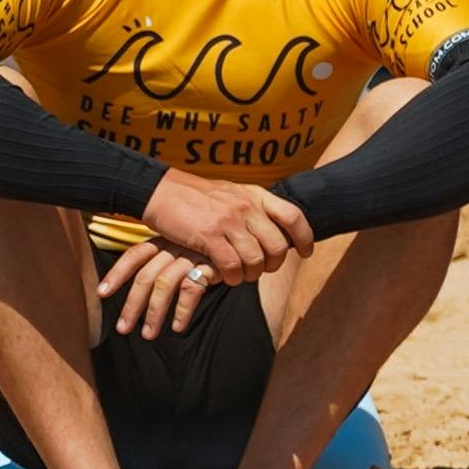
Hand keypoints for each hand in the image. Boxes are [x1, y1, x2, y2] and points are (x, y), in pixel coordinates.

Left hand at [99, 238, 223, 339]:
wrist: (247, 238)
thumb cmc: (213, 247)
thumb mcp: (186, 247)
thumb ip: (167, 261)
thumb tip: (144, 287)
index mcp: (165, 241)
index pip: (135, 255)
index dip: (117, 273)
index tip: (101, 293)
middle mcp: (174, 246)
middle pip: (145, 277)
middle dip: (132, 305)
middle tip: (123, 328)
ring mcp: (191, 256)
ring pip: (164, 285)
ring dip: (154, 313)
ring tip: (148, 335)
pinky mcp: (209, 266)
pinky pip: (190, 291)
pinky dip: (182, 311)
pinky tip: (178, 327)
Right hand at [137, 168, 311, 284]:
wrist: (162, 191)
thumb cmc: (199, 197)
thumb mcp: (234, 193)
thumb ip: (255, 208)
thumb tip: (276, 230)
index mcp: (256, 195)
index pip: (294, 216)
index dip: (305, 237)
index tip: (306, 252)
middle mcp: (247, 207)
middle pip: (277, 246)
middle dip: (273, 265)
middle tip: (262, 270)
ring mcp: (228, 221)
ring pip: (255, 259)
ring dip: (251, 274)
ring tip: (241, 275)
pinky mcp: (208, 236)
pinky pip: (231, 266)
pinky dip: (232, 277)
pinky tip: (226, 277)